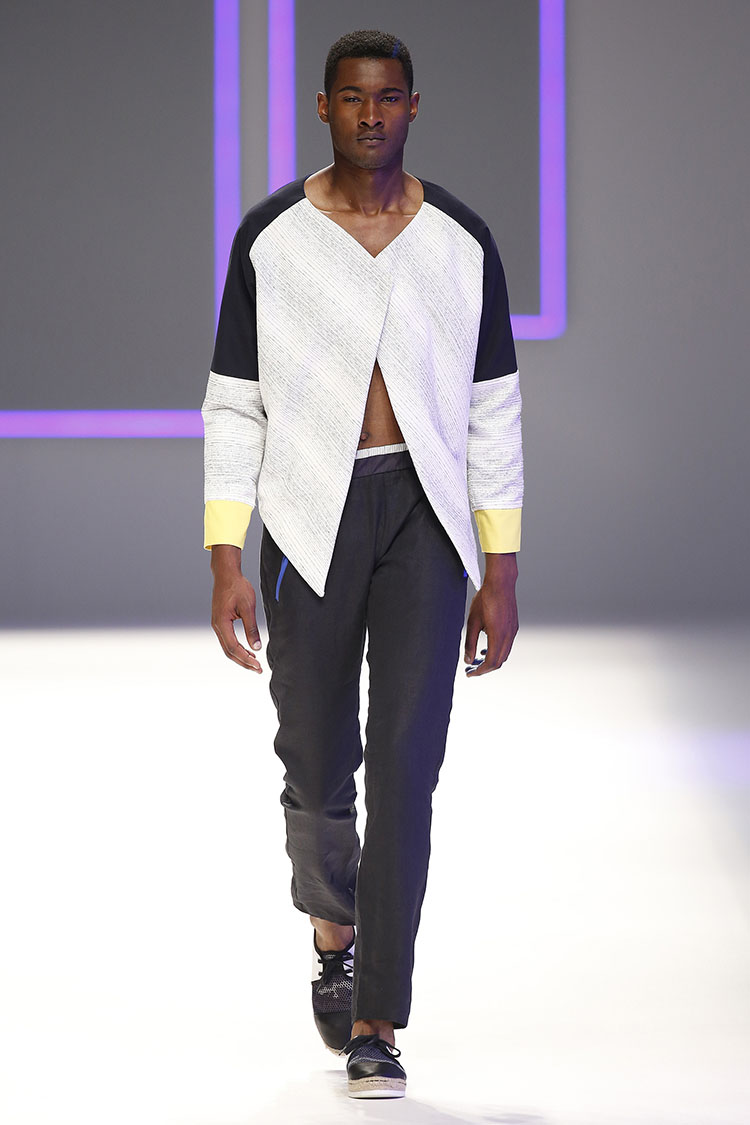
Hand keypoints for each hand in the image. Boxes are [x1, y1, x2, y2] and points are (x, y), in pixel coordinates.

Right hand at [210, 545, 262, 671]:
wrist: (226, 574)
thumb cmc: (237, 587)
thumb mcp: (248, 607)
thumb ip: (251, 628)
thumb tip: (257, 647)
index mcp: (221, 623)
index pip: (234, 647)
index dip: (246, 658)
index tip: (258, 665)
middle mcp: (216, 626)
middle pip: (229, 652)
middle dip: (243, 662)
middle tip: (258, 669)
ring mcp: (217, 624)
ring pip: (227, 647)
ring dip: (240, 656)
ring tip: (254, 662)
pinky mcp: (220, 622)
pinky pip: (227, 640)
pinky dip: (237, 648)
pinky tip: (248, 650)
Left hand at [463, 553, 518, 676]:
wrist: (501, 583)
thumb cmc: (485, 599)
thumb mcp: (472, 621)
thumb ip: (470, 642)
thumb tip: (468, 659)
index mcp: (498, 636)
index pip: (491, 662)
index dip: (480, 671)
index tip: (469, 673)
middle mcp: (509, 636)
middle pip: (499, 661)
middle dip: (485, 668)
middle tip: (471, 669)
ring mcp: (513, 631)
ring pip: (504, 654)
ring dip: (491, 660)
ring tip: (477, 660)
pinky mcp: (514, 627)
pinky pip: (507, 645)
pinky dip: (497, 651)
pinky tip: (487, 648)